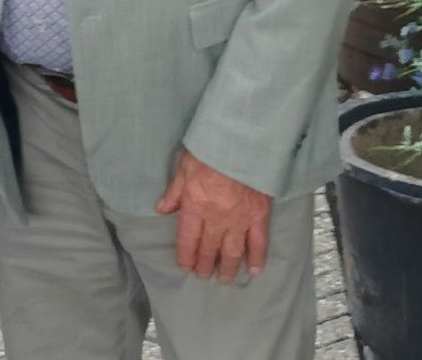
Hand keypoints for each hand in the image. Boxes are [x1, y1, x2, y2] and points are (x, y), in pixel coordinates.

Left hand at [155, 149, 271, 283]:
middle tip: (203, 276)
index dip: (186, 257)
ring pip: (232, 252)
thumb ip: (174, 192)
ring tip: (224, 279)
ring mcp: (240, 219)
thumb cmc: (211, 149)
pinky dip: (257, 258)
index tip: (185, 267)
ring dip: (227, 268)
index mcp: (196, 206)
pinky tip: (254, 270)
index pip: (188, 240)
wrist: (243, 141)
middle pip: (209, 249)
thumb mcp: (184, 167)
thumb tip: (162, 210)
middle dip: (204, 266)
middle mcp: (217, 218)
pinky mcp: (259, 214)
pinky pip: (259, 242)